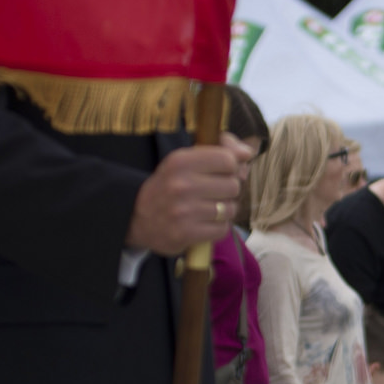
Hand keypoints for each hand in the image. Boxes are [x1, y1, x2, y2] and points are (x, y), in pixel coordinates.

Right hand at [124, 136, 252, 256]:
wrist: (136, 218)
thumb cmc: (171, 185)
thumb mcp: (186, 160)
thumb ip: (220, 150)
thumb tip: (247, 152)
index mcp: (180, 161)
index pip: (228, 160)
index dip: (231, 168)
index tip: (220, 172)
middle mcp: (180, 184)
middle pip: (234, 186)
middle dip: (227, 191)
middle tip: (210, 194)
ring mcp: (183, 210)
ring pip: (230, 209)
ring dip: (223, 211)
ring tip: (205, 209)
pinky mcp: (185, 233)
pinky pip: (223, 229)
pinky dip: (217, 228)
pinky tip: (202, 223)